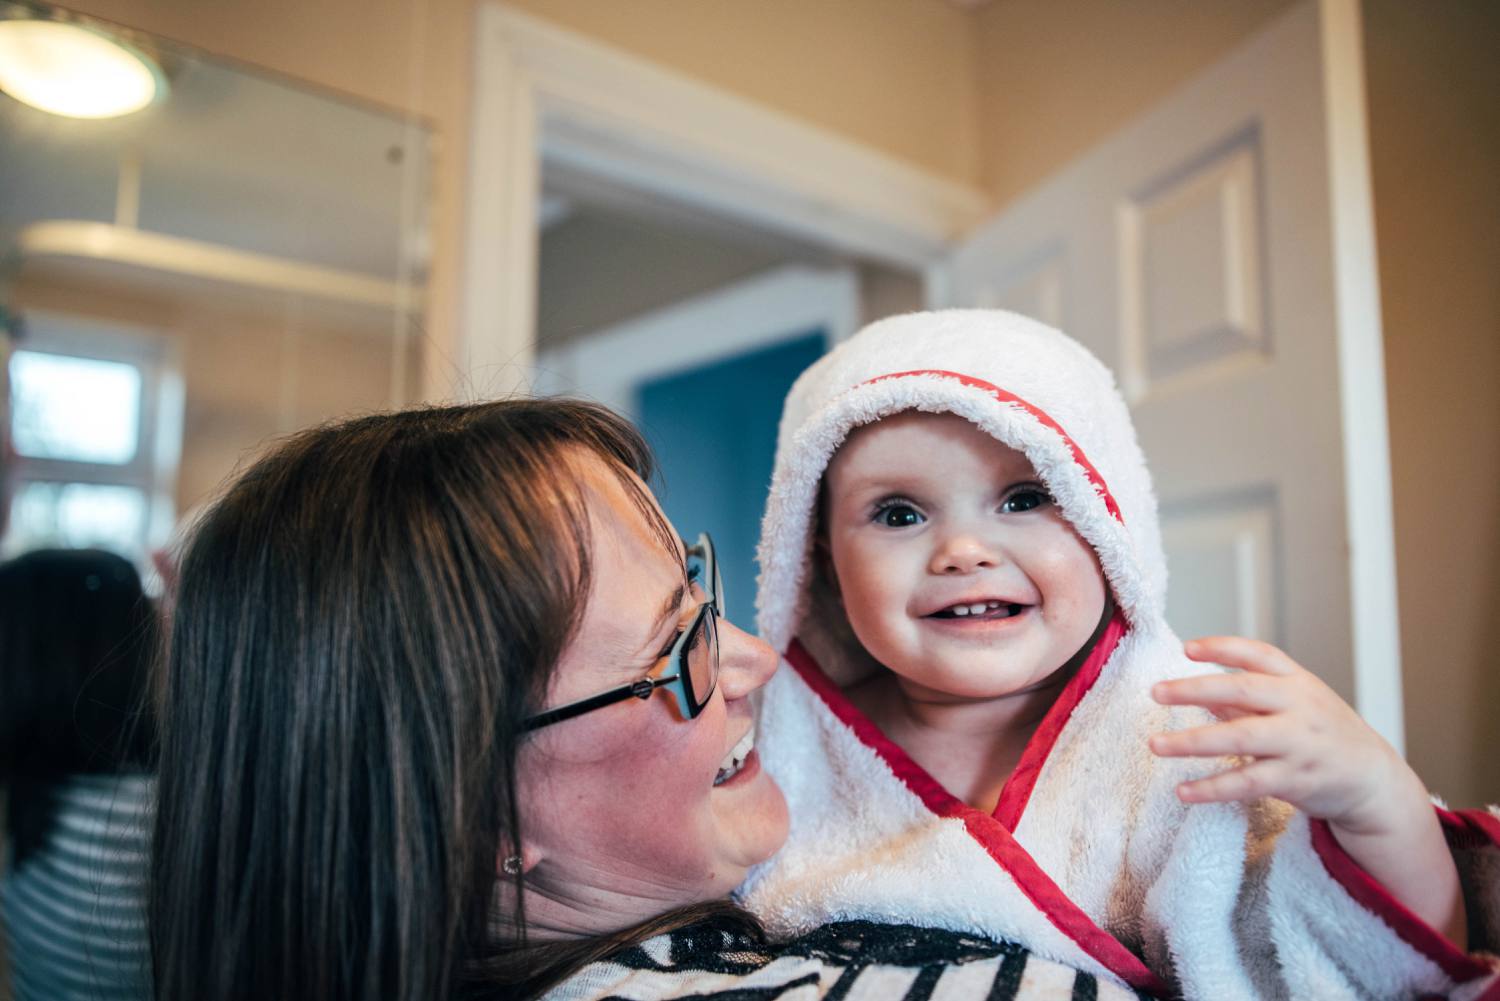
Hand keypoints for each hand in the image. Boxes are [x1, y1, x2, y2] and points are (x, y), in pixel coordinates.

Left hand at [1148, 635, 1419, 836]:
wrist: (1373, 779)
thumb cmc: (1324, 735)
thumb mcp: (1295, 705)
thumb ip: (1249, 698)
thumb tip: (1200, 693)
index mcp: (1298, 682)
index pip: (1259, 654)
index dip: (1222, 648)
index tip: (1186, 648)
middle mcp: (1299, 707)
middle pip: (1242, 690)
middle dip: (1195, 690)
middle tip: (1156, 692)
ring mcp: (1299, 744)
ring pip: (1240, 738)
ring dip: (1193, 742)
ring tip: (1156, 745)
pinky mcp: (1296, 780)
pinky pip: (1247, 782)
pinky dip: (1212, 787)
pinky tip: (1184, 791)